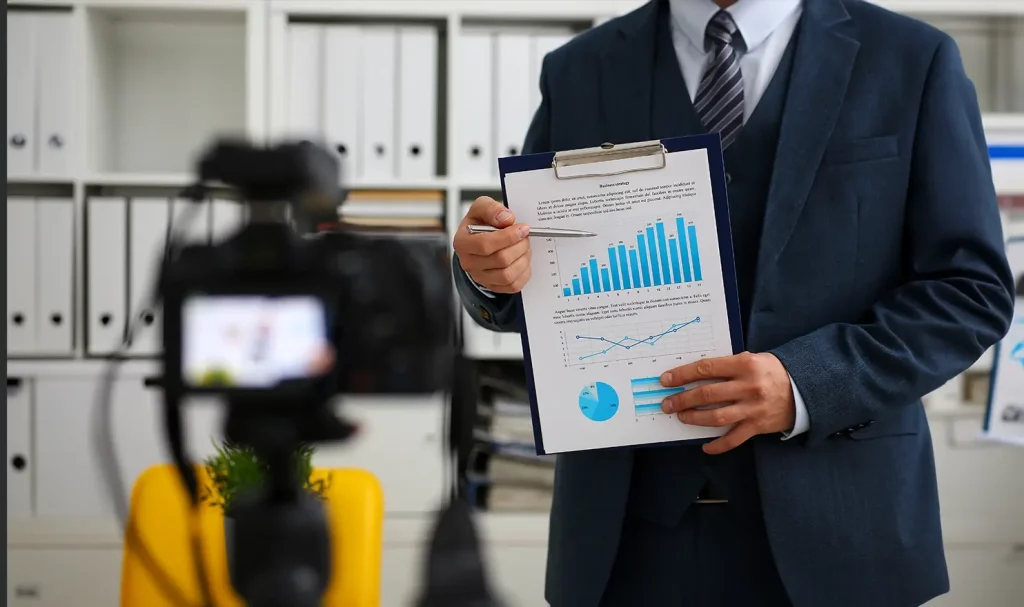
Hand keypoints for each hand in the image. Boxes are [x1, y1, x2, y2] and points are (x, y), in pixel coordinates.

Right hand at [453, 196, 531, 293]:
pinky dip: (524, 273)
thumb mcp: (481, 207)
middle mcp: (469, 263)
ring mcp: (480, 277)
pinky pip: (513, 285)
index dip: (508, 237)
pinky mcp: (493, 286)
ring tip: (525, 247)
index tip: (522, 228)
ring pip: (508, 275)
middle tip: (525, 236)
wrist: (480, 238)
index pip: (486, 244)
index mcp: (462, 242)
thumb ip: (491, 208)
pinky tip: (523, 259)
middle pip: (501, 260)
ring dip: (523, 259)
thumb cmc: (480, 223)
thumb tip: (506, 219)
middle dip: (519, 246)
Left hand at [660, 352, 794, 454]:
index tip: (666, 380)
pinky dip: (717, 445)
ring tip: (681, 417)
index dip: (682, 374)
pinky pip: (733, 439)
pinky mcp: (758, 426)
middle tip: (667, 404)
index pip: (706, 369)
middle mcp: (748, 387)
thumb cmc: (773, 371)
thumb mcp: (752, 358)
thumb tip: (695, 373)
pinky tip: (705, 447)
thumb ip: (728, 365)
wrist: (805, 390)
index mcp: (744, 364)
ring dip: (694, 418)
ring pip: (716, 417)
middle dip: (682, 400)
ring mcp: (753, 408)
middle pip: (707, 394)